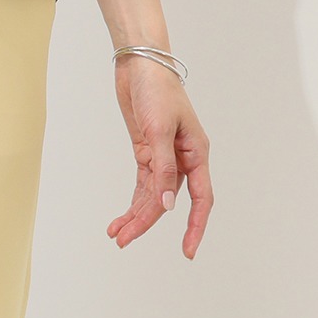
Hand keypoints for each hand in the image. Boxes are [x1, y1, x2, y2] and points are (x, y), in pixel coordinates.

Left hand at [106, 56, 212, 258]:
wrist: (140, 66)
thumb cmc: (157, 91)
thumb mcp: (160, 131)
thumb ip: (163, 169)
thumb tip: (167, 205)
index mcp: (197, 153)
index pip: (201, 199)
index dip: (195, 226)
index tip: (187, 251)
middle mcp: (184, 160)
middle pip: (169, 203)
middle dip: (146, 223)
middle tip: (123, 242)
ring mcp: (165, 159)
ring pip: (153, 198)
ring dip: (135, 217)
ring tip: (116, 235)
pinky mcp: (147, 155)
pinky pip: (142, 187)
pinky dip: (131, 203)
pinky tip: (118, 220)